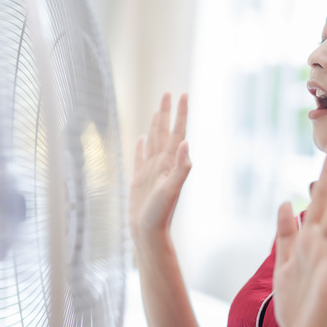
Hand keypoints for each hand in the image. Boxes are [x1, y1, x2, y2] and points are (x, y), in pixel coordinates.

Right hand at [129, 93, 190, 245]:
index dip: (180, 114)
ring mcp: (151, 171)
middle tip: (169, 93)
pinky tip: (143, 138)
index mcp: (171, 163)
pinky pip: (140, 157)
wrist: (148, 233)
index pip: (177, 132)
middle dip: (167, 112)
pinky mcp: (139, 179)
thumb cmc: (160, 214)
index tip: (183, 94)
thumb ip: (181, 168)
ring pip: (153, 141)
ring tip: (158, 110)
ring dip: (156, 125)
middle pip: (164, 131)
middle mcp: (162, 164)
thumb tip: (187, 143)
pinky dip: (141, 146)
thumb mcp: (171, 190)